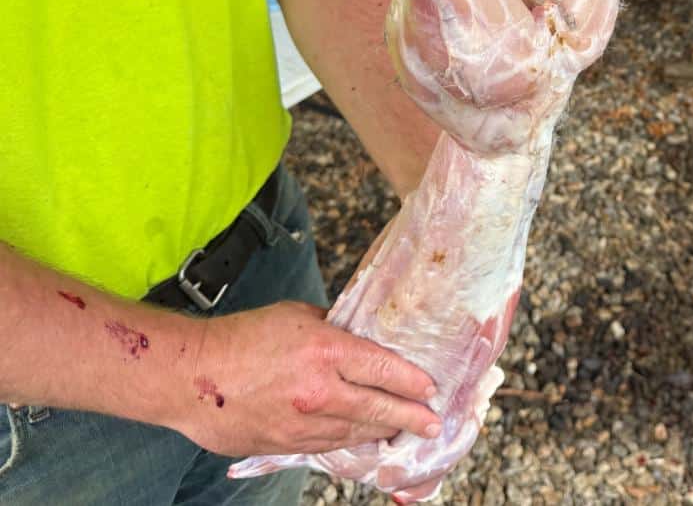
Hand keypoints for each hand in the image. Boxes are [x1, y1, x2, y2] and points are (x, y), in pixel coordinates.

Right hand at [173, 301, 440, 456]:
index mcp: (326, 351)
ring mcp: (303, 423)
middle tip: (432, 424)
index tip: (431, 388)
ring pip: (356, 432)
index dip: (413, 381)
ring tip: (404, 432)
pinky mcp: (286, 445)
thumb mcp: (296, 317)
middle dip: (411, 417)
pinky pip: (329, 446)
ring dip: (383, 432)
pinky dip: (350, 442)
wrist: (191, 376)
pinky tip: (364, 440)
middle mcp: (320, 391)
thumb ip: (333, 328)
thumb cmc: (242, 336)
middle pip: (379, 408)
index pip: (384, 368)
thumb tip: (358, 334)